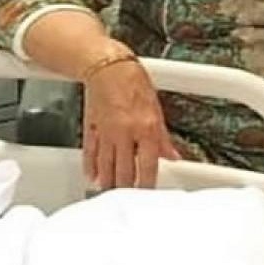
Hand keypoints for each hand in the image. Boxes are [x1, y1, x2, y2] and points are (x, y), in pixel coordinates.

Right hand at [82, 49, 180, 189]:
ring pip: (106, 167)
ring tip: (111, 192)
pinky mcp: (90, 130)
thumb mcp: (156, 109)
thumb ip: (163, 138)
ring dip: (109, 183)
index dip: (148, 184)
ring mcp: (106, 133)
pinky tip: (93, 177)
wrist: (107, 67)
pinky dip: (91, 168)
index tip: (148, 193)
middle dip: (126, 188)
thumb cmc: (132, 81)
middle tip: (128, 197)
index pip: (148, 166)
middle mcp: (125, 133)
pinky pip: (90, 154)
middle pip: (124, 171)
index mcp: (146, 128)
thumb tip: (172, 155)